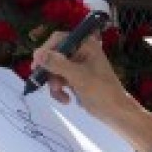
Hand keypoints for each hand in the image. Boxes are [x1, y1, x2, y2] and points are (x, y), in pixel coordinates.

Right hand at [32, 31, 151, 151]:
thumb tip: (37, 54)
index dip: (46, 50)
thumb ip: (57, 64)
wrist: (115, 112)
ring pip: (55, 70)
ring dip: (55, 84)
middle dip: (51, 72)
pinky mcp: (76, 78)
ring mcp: (78, 66)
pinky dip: (59, 90)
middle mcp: (81, 52)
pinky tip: (66, 100)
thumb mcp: (78, 76)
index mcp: (86, 45)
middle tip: (50, 85)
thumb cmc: (101, 91)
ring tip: (61, 95)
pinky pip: (60, 80)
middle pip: (54, 56)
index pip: (59, 39)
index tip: (36, 65)